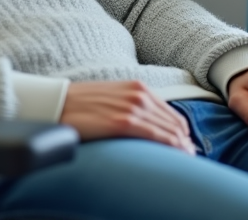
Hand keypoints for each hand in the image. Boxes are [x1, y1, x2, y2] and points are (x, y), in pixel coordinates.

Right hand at [59, 80, 196, 153]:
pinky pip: (156, 136)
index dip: (182, 131)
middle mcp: (139, 95)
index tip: (186, 145)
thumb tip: (148, 127)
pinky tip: (176, 155)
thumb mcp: (114, 99)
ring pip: (169, 130)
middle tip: (190, 157)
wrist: (57, 102)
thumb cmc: (82, 104)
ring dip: (181, 146)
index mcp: (138, 88)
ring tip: (186, 160)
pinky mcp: (122, 122)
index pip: (171, 113)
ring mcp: (132, 107)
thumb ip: (132, 108)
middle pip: (174, 122)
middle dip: (185, 141)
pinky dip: (170, 146)